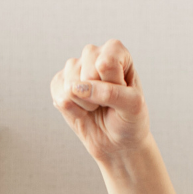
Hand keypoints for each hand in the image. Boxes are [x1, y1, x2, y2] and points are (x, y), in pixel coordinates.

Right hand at [50, 40, 149, 164]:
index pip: (106, 62)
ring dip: (85, 104)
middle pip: (86, 72)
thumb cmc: (129, 119)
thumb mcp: (133, 105)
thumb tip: (77, 88)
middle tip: (108, 102)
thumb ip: (111, 92)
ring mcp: (74, 68)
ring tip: (96, 106)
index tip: (123, 92)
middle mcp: (93, 55)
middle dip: (98, 94)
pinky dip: (73, 111)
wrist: (118, 142)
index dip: (113, 83)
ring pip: (70, 85)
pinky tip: (83, 110)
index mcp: (115, 51)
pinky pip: (59, 97)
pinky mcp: (60, 84)